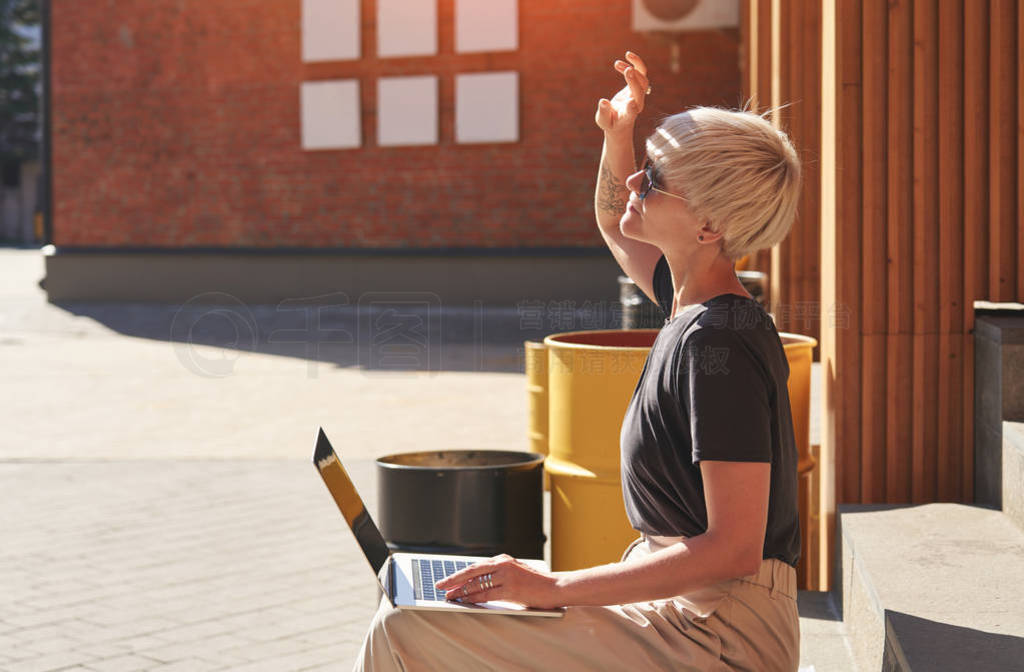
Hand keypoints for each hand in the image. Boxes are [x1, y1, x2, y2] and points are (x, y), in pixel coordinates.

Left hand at [433, 554, 561, 609]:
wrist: (555, 587)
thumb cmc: (535, 583)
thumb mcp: (515, 573)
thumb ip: (498, 575)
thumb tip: (476, 583)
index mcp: (503, 559)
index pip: (476, 566)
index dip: (460, 574)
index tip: (448, 580)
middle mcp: (503, 564)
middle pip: (472, 571)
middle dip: (454, 579)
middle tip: (440, 585)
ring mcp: (507, 575)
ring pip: (477, 583)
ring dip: (460, 591)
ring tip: (449, 596)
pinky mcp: (511, 588)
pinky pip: (486, 593)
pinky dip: (473, 598)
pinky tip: (464, 601)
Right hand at [595, 51, 651, 135]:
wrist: (620, 122)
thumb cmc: (610, 123)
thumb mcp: (603, 121)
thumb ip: (604, 112)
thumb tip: (603, 101)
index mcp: (627, 116)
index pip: (632, 112)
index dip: (631, 108)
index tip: (630, 103)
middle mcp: (637, 104)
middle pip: (640, 91)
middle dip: (635, 81)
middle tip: (627, 70)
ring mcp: (638, 94)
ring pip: (643, 80)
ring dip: (633, 69)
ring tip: (616, 64)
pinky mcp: (637, 86)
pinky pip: (641, 73)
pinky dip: (636, 63)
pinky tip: (627, 55)